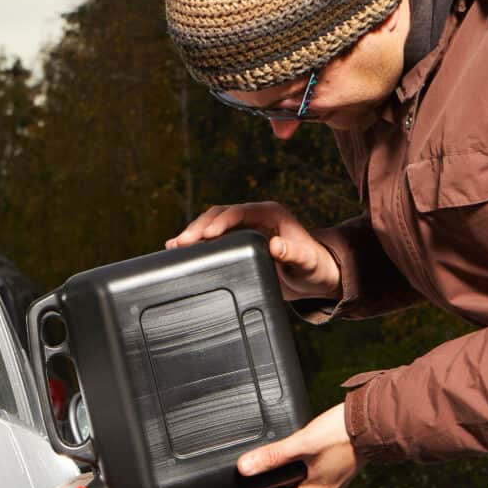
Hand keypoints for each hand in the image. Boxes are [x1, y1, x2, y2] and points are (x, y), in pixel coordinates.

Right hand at [166, 202, 340, 302]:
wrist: (313, 276)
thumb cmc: (313, 266)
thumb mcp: (306, 261)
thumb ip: (293, 253)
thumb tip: (276, 246)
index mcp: (270, 214)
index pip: (239, 212)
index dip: (221, 221)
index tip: (205, 235)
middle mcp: (254, 217)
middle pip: (220, 215)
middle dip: (199, 227)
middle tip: (182, 243)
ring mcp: (244, 228)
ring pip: (212, 224)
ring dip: (193, 234)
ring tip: (174, 246)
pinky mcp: (237, 242)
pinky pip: (213, 238)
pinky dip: (197, 244)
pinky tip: (180, 251)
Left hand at [230, 404, 361, 487]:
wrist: (374, 419)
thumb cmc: (344, 433)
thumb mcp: (303, 443)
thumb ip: (273, 455)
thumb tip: (244, 468)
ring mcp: (331, 477)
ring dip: (277, 486)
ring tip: (258, 477)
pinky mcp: (336, 464)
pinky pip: (307, 476)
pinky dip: (291, 474)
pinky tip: (286, 462)